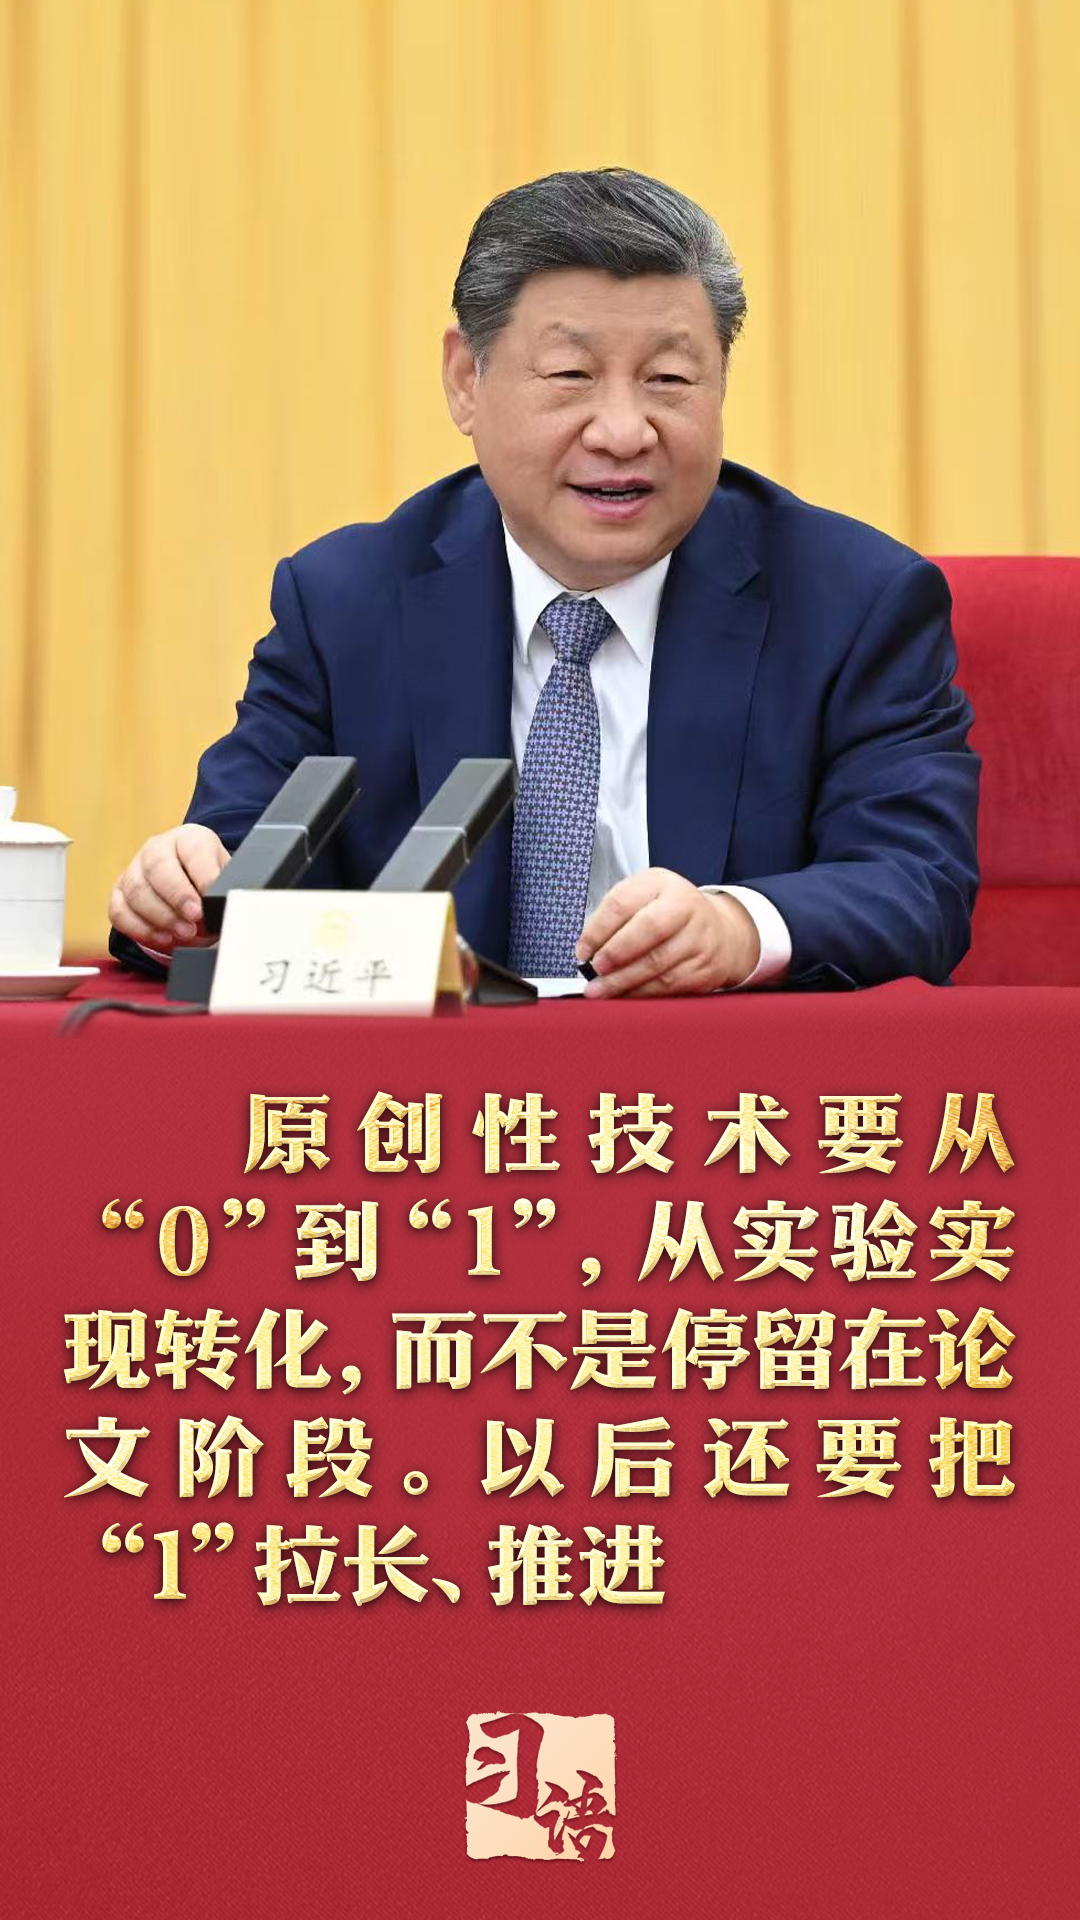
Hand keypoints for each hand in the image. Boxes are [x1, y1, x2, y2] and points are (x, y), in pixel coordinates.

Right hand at [109, 825, 229, 946]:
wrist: (190, 887)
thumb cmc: (209, 882)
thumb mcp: (225, 878)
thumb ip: (225, 887)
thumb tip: (226, 904)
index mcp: (189, 838)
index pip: (193, 850)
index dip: (202, 877)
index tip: (211, 901)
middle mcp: (157, 848)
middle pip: (157, 867)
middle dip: (177, 897)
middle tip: (195, 919)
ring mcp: (134, 869)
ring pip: (136, 890)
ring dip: (160, 917)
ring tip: (183, 934)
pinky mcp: (119, 892)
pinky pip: (119, 910)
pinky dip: (139, 928)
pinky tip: (162, 938)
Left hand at [576, 869, 759, 997]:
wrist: (722, 932)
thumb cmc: (671, 914)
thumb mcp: (645, 898)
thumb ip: (616, 916)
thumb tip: (588, 948)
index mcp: (662, 884)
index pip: (623, 903)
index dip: (598, 930)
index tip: (582, 950)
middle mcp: (686, 907)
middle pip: (648, 929)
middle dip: (616, 954)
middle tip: (595, 969)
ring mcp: (700, 938)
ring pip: (658, 964)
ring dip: (623, 981)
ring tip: (600, 990)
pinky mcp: (706, 968)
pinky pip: (670, 986)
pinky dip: (642, 994)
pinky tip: (625, 996)